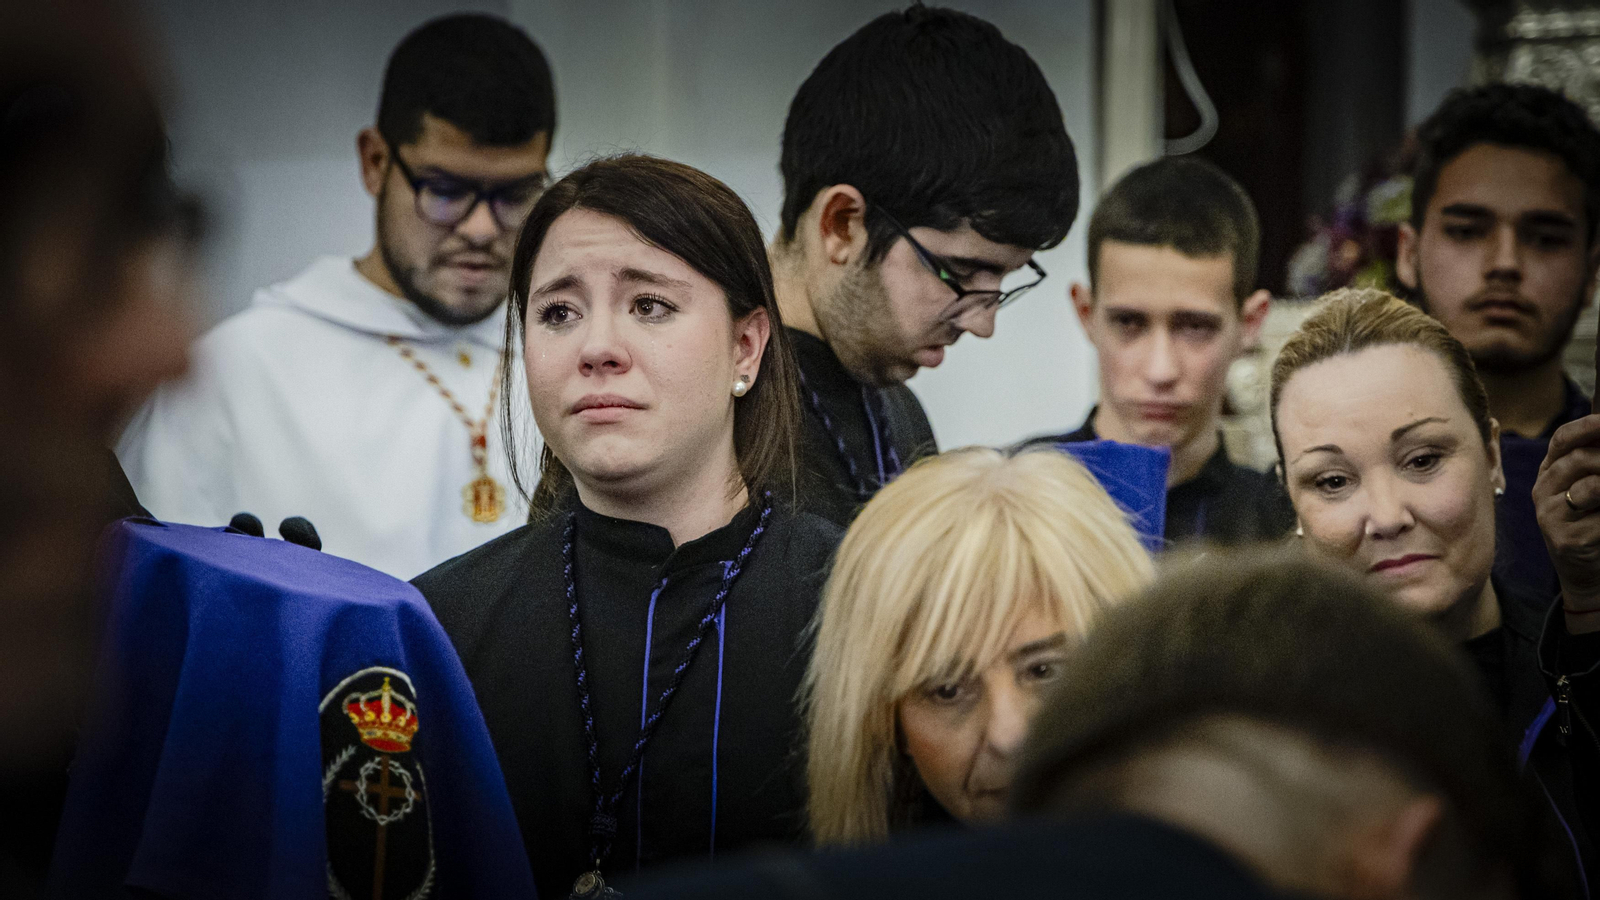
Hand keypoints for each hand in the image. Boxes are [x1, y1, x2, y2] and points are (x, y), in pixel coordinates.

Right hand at [1536, 414, 1599, 632]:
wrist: (1586, 570)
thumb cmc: (1593, 522)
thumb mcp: (1592, 487)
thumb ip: (1594, 462)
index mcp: (1550, 472)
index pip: (1562, 440)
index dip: (1585, 427)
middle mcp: (1543, 490)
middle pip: (1577, 460)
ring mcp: (1550, 515)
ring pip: (1589, 487)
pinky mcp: (1565, 539)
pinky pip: (1599, 518)